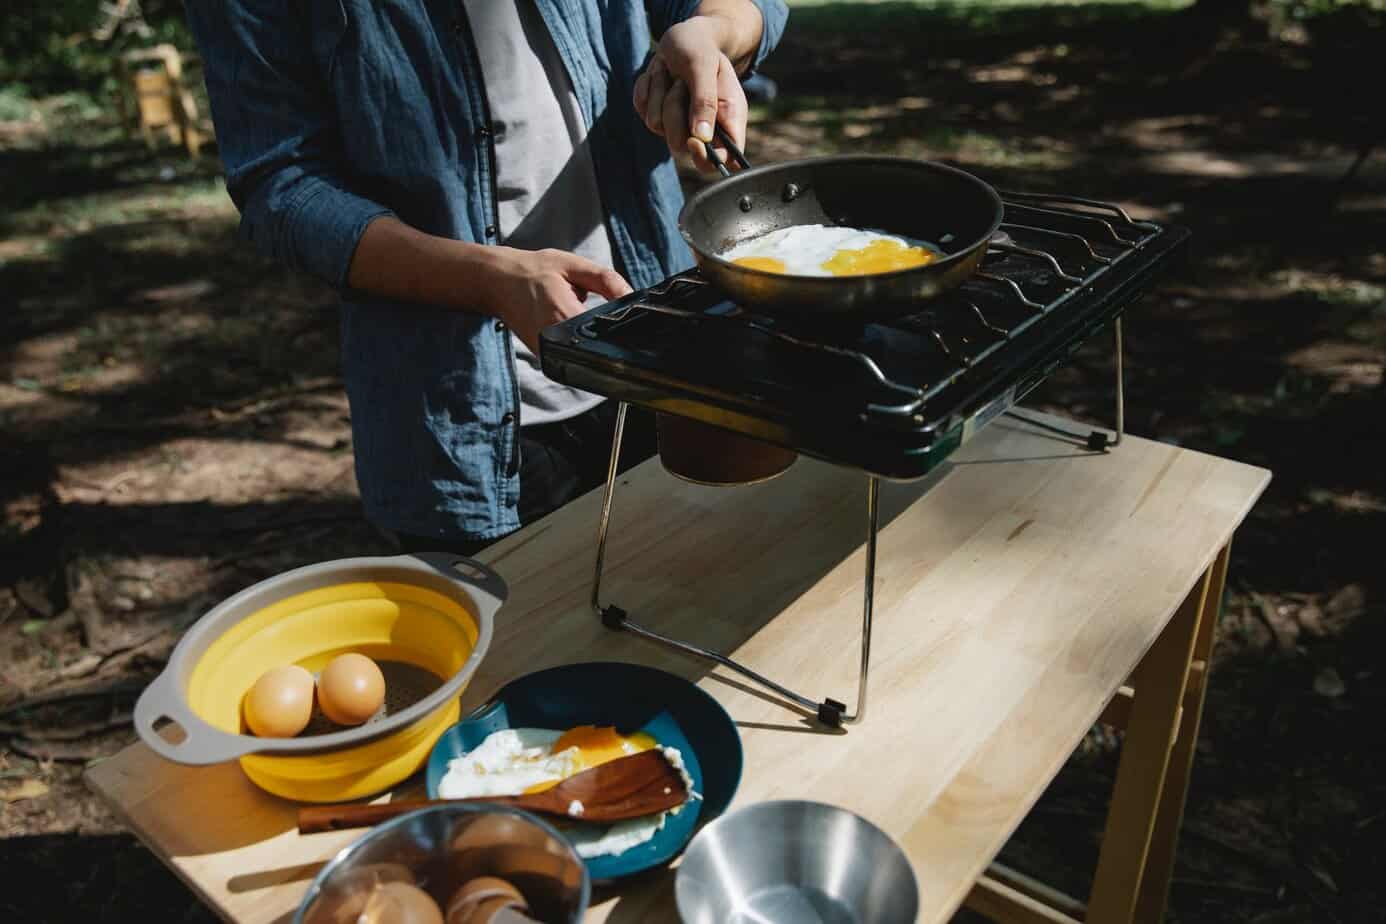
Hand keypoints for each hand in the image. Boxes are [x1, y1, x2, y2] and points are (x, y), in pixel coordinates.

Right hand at [483, 247, 632, 352]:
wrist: (497, 282)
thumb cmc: (532, 271)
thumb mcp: (573, 265)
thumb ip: (607, 281)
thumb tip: (632, 297)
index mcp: (564, 314)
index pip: (606, 331)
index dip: (621, 324)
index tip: (622, 314)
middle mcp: (554, 340)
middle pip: (598, 345)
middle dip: (606, 329)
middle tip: (593, 307)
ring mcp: (548, 352)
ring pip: (586, 351)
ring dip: (590, 335)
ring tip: (577, 312)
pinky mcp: (545, 357)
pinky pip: (572, 353)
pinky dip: (577, 339)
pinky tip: (569, 321)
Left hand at [634, 19, 747, 172]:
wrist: (682, 37)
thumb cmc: (700, 47)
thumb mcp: (704, 65)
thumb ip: (705, 100)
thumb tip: (702, 137)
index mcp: (729, 119)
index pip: (725, 160)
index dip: (707, 157)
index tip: (693, 140)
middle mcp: (705, 128)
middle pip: (682, 147)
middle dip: (674, 113)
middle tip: (681, 84)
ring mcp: (678, 124)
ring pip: (658, 126)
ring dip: (660, 93)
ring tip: (673, 74)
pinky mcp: (657, 115)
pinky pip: (643, 111)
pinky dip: (649, 88)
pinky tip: (662, 74)